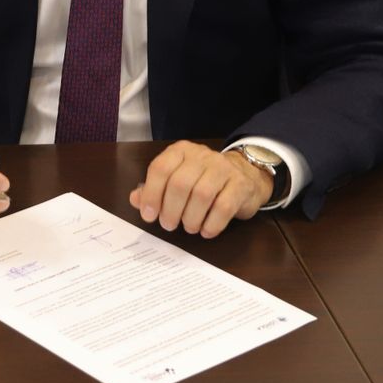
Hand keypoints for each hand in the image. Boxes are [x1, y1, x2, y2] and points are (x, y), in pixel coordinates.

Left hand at [129, 140, 271, 237]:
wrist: (246, 174)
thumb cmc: (204, 179)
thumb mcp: (177, 178)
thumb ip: (154, 188)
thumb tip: (136, 199)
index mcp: (180, 151)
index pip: (161, 168)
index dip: (152, 194)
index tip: (149, 215)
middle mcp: (202, 156)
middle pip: (180, 183)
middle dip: (170, 210)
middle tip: (168, 225)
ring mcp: (223, 168)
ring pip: (201, 195)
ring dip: (191, 218)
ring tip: (188, 227)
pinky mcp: (240, 185)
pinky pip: (224, 207)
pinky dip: (212, 224)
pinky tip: (206, 231)